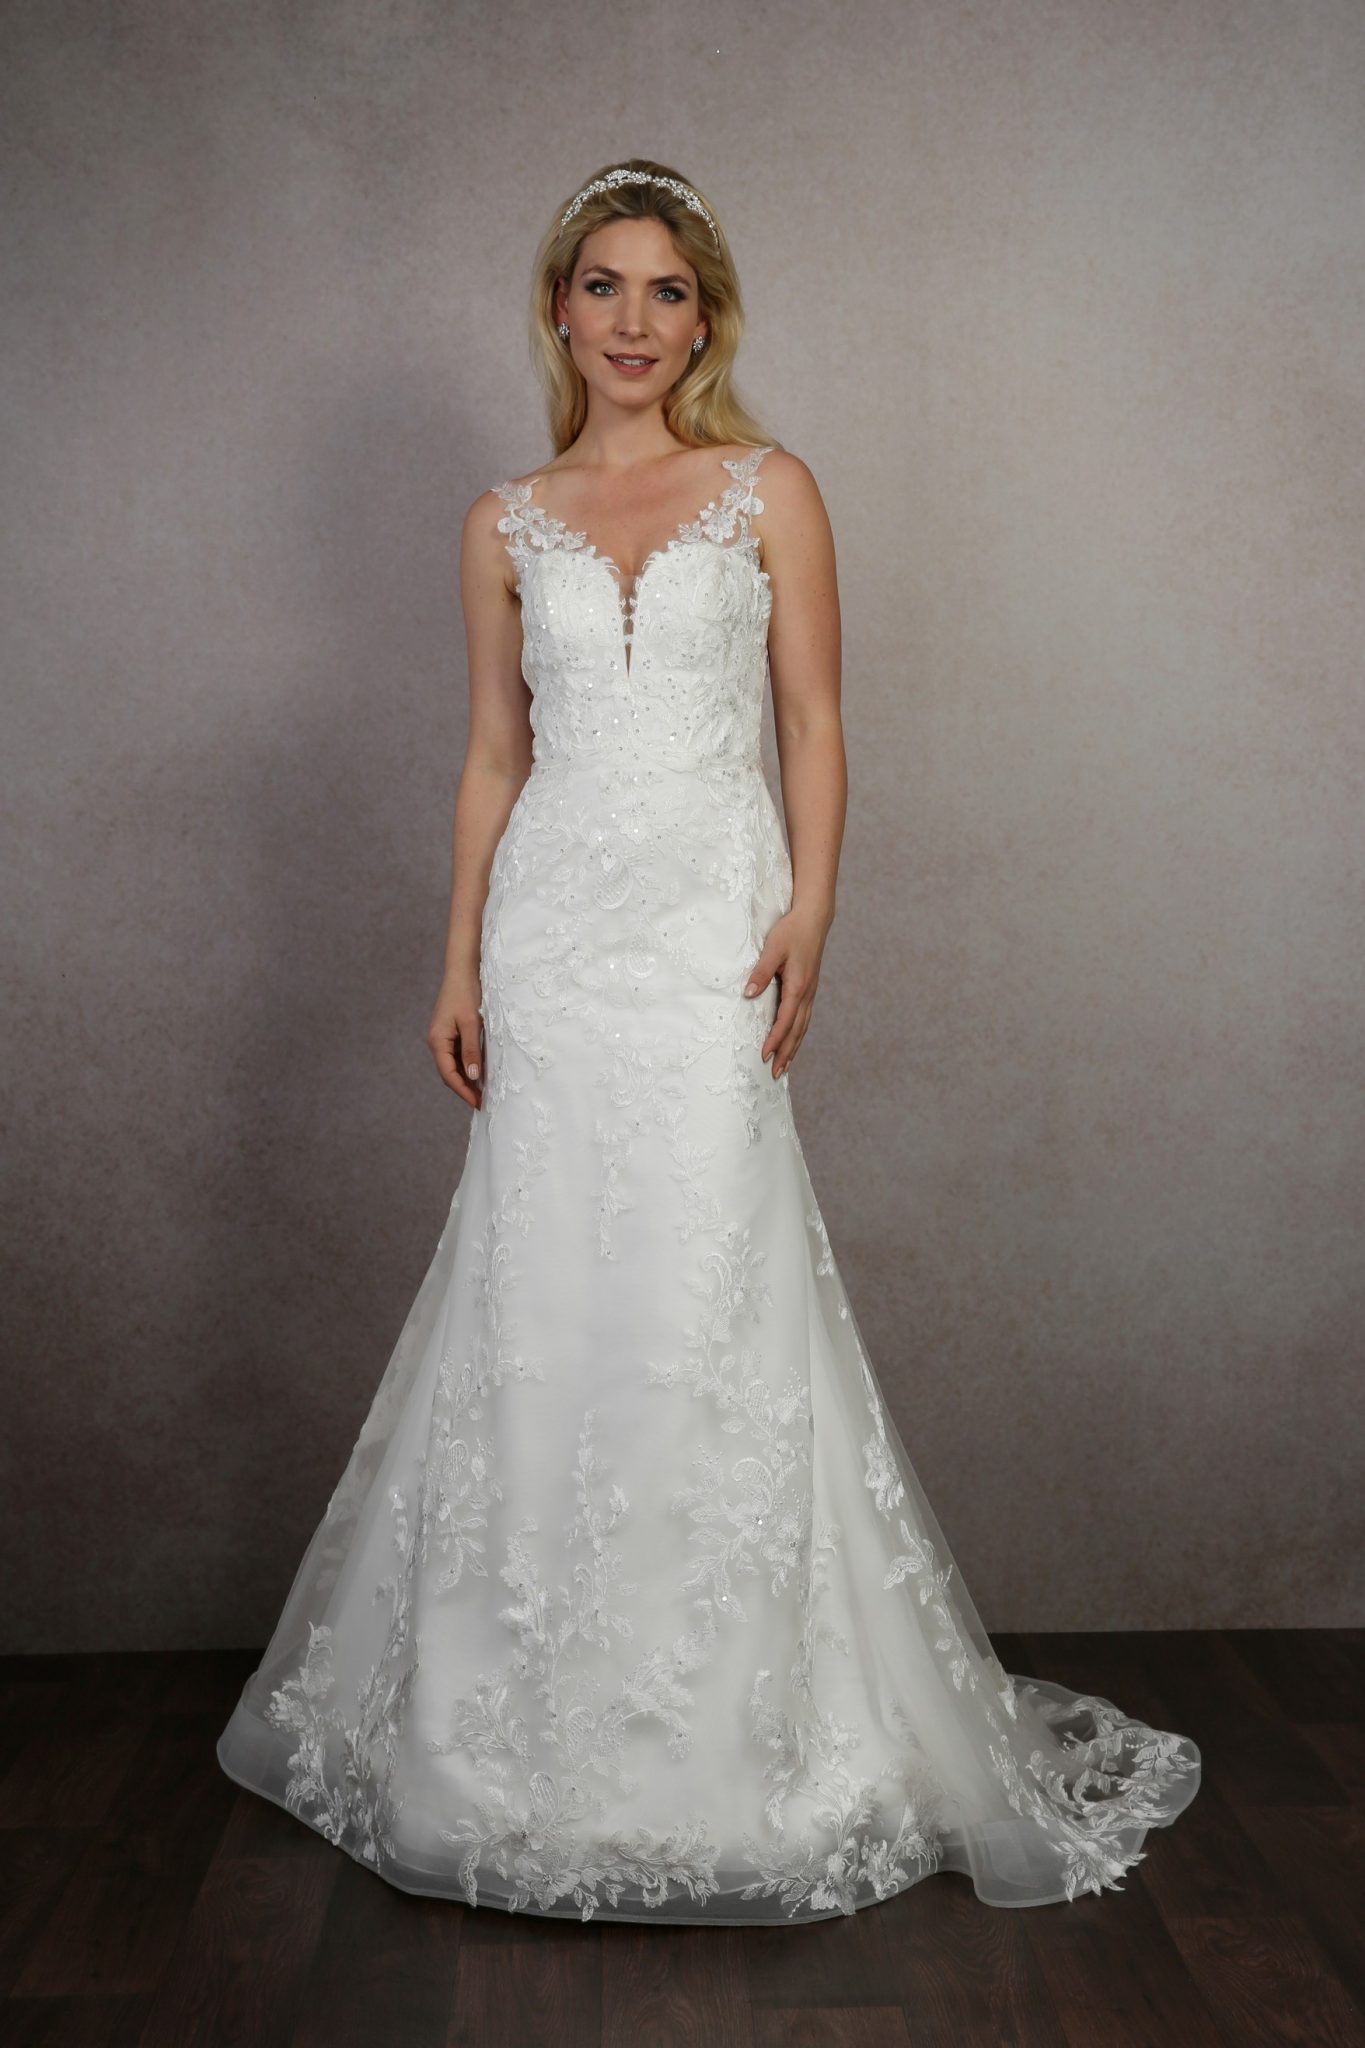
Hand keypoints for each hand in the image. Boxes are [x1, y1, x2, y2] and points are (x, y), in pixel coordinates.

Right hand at [426, 968, 483, 1108]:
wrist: (462, 970)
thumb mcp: (471, 1023)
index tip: (477, 1103)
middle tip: (482, 1102)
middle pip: (448, 1073)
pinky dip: (467, 1066)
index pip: (448, 1074)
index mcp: (437, 1041)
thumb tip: (472, 1076)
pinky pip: (457, 1055)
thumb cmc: (466, 993)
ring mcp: (443, 1037)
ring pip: (453, 1065)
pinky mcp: (450, 1033)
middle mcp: (436, 1041)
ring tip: (482, 1092)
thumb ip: (471, 1050)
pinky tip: (479, 1072)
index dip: (462, 1091)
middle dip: (464, 1088)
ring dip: (466, 1079)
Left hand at [742, 906, 831, 1080]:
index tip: (764, 1056)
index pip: (785, 1020)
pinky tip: (792, 1042)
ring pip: (802, 1027)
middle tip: (775, 1074)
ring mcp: (810, 993)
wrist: (814, 918)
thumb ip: (760, 972)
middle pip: (796, 1031)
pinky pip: (804, 1019)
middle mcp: (807, 994)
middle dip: (786, 1053)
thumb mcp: (772, 949)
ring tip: (784, 1067)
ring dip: (793, 1048)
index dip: (775, 1040)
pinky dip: (797, 1035)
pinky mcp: (809, 989)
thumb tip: (748, 995)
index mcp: (798, 986)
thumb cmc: (792, 931)